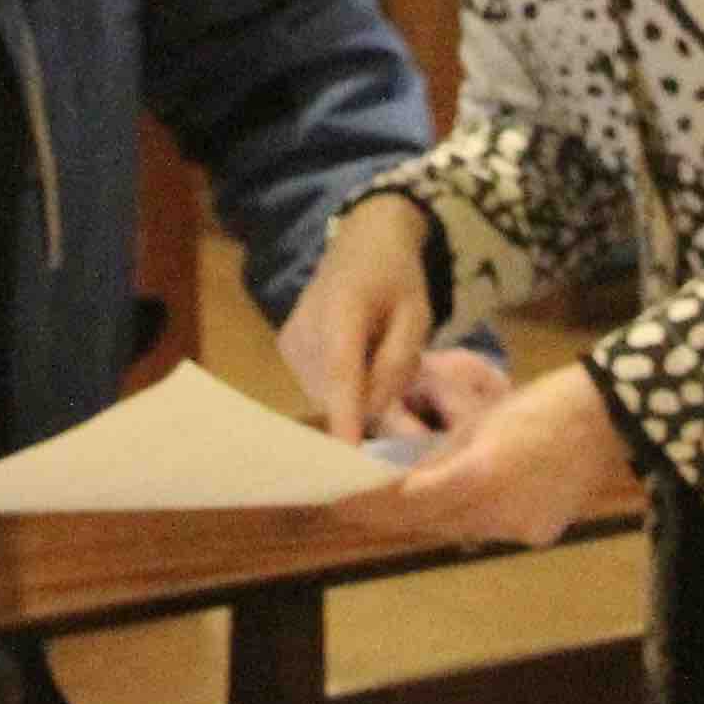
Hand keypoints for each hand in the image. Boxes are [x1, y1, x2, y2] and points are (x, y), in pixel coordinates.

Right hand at [278, 194, 437, 439]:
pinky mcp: (286, 350)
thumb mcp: (417, 316)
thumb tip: (374, 413)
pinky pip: (320, 388)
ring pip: (329, 396)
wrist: (363, 244)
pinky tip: (361, 358)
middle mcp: (304, 328)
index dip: (345, 417)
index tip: (348, 458)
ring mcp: (289, 341)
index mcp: (341, 310)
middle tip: (410, 397)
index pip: (341, 372)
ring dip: (360, 395)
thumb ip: (398, 364)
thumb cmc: (397, 280)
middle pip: (336, 393)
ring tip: (381, 358)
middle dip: (372, 407)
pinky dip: (345, 387)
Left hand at [332, 364, 632, 548]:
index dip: (370, 504)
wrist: (609, 418)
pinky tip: (442, 506)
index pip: (408, 500)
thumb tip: (398, 480)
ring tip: (383, 507)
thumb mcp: (478, 422)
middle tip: (346, 506)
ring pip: (453, 530)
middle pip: (427, 522)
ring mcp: (520, 527)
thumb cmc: (539, 404)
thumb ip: (437, 456)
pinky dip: (460, 518)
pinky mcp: (536, 534)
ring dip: (420, 519)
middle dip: (385, 515)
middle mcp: (499, 510)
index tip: (336, 500)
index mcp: (481, 473)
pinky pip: (484, 531)